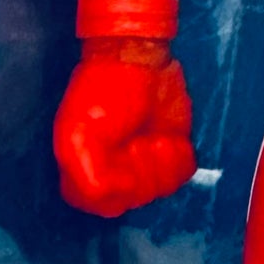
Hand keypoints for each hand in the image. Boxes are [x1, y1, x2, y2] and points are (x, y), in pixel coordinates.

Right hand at [54, 39, 196, 216]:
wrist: (136, 57)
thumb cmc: (102, 93)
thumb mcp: (79, 137)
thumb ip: (88, 180)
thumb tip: (118, 196)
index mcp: (84, 174)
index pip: (104, 205)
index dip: (117, 190)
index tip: (120, 162)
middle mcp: (116, 173)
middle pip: (137, 199)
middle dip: (142, 169)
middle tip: (137, 140)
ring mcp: (146, 163)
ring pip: (162, 189)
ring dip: (162, 161)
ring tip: (153, 136)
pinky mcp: (172, 152)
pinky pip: (184, 174)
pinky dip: (180, 156)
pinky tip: (169, 137)